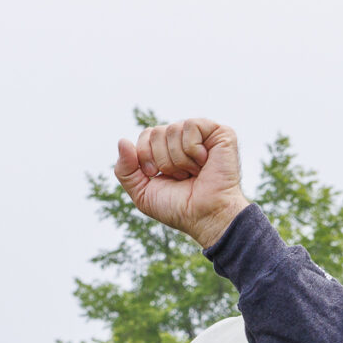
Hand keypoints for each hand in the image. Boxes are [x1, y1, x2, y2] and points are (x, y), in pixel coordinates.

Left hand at [112, 118, 248, 248]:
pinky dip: (193, 149)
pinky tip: (204, 162)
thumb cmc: (178, 208)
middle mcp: (184, 139)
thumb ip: (125, 170)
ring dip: (179, 159)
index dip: (145, 156)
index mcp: (168, 150)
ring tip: (194, 173)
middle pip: (156, 132)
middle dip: (163, 160)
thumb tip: (122, 141)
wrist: (205, 216)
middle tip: (180, 177)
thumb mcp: (142, 193)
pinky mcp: (220, 133)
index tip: (158, 176)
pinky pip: (191, 125)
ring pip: (172, 129)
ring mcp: (203, 135)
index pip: (146, 135)